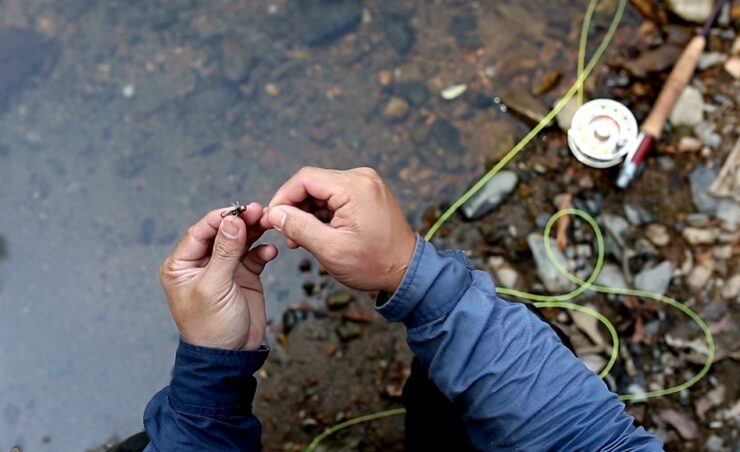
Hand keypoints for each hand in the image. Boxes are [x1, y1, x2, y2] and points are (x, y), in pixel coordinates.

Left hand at [160, 204, 277, 349]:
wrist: (231, 355)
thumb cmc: (211, 327)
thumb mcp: (214, 287)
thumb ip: (224, 252)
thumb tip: (232, 221)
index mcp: (181, 265)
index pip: (200, 232)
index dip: (220, 218)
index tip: (239, 209)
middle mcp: (201, 263)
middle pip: (222, 232)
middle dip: (240, 221)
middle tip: (259, 210)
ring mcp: (224, 269)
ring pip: (240, 240)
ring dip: (254, 231)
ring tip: (268, 223)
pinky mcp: (243, 276)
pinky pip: (254, 255)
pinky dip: (262, 251)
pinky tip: (270, 251)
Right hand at [260, 167, 415, 292]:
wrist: (407, 271)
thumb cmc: (375, 263)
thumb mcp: (331, 250)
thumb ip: (299, 227)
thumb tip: (274, 214)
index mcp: (354, 187)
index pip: (305, 179)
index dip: (282, 197)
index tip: (271, 219)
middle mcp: (361, 178)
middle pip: (312, 183)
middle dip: (294, 207)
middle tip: (284, 233)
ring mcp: (366, 184)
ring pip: (322, 190)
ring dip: (306, 212)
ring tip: (298, 239)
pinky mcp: (366, 193)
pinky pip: (335, 196)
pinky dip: (321, 213)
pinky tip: (314, 233)